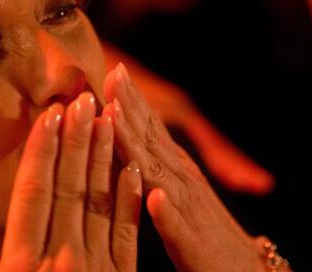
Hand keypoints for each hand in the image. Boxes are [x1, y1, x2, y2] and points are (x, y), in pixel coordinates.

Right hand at [0, 92, 141, 271]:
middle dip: (77, 140)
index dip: (42, 151)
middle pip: (69, 188)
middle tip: (84, 96)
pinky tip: (134, 169)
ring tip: (109, 117)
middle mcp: (61, 262)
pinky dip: (131, 200)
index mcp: (21, 266)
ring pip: (101, 202)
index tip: (51, 113)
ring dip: (105, 157)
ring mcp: (96, 271)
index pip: (32, 194)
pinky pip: (128, 234)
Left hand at [103, 63, 266, 271]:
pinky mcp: (193, 243)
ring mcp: (188, 209)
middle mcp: (182, 180)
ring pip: (159, 174)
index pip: (150, 128)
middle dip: (130, 107)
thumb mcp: (177, 193)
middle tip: (110, 74)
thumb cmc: (203, 236)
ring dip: (137, 146)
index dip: (129, 99)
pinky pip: (176, 227)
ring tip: (116, 119)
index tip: (108, 68)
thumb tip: (127, 144)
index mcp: (175, 169)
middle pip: (152, 139)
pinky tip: (155, 198)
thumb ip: (154, 167)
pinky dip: (165, 212)